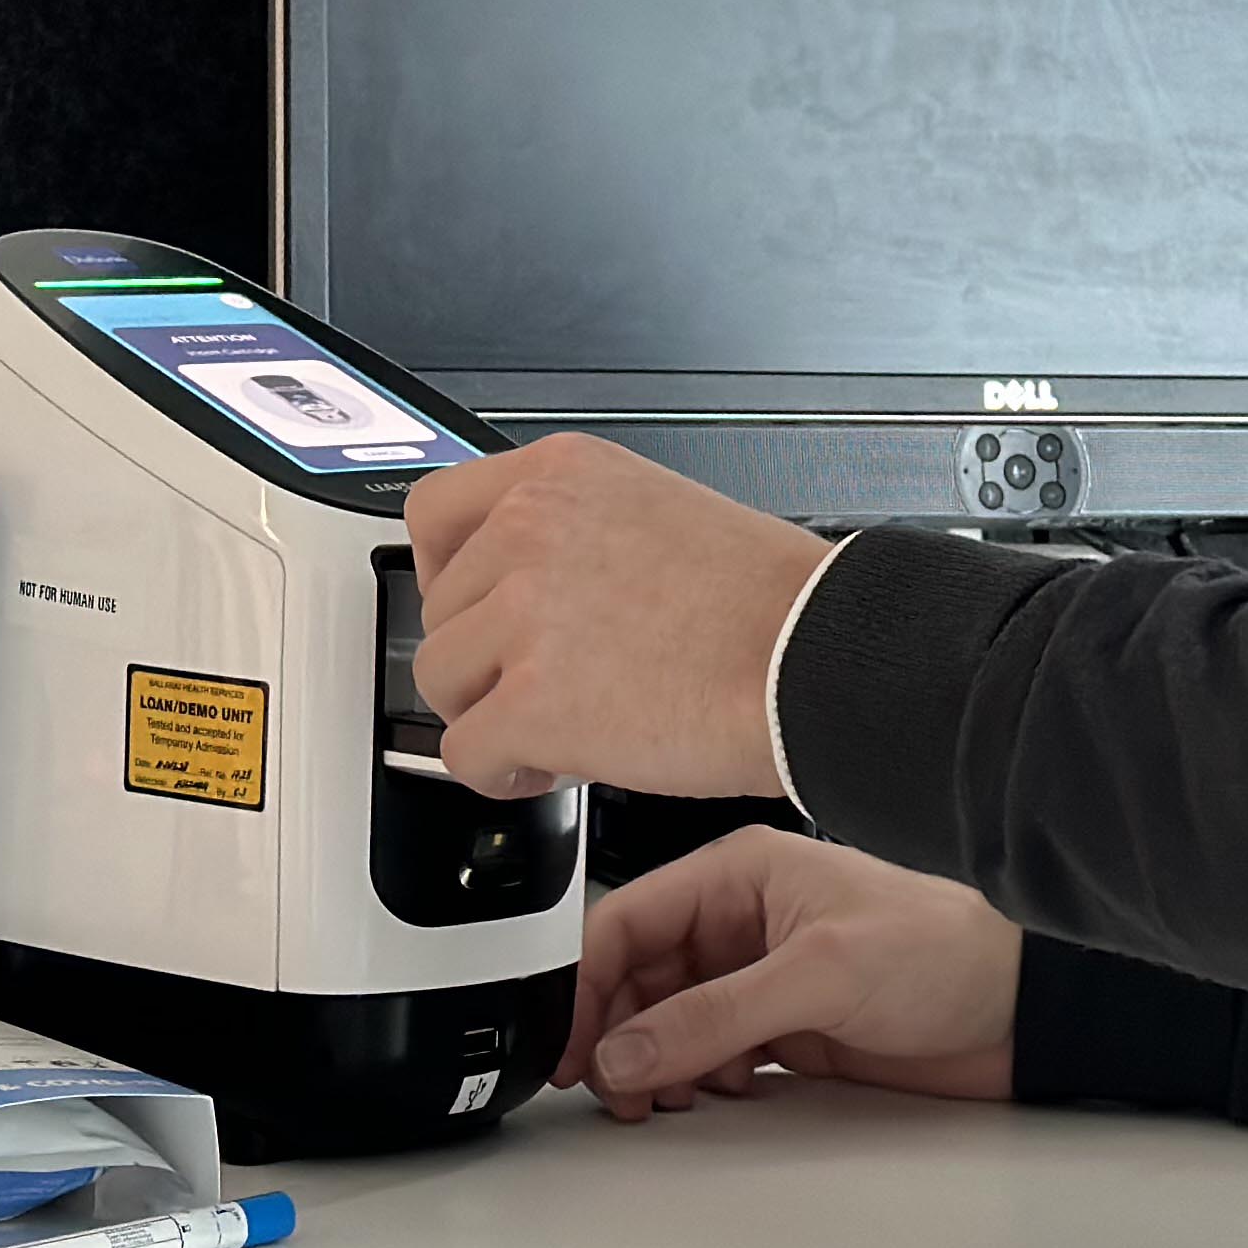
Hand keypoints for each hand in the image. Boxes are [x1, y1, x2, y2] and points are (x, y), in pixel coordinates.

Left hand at [406, 436, 827, 800]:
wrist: (812, 661)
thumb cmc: (767, 602)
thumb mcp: (657, 510)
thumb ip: (576, 530)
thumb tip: (526, 584)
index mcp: (561, 475)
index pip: (435, 511)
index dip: (445, 573)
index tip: (470, 606)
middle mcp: (530, 530)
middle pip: (440, 611)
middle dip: (487, 658)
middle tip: (547, 681)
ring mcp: (524, 615)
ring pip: (443, 682)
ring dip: (492, 713)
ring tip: (559, 725)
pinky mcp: (531, 702)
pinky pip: (464, 754)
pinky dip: (501, 772)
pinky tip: (555, 765)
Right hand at [563, 827, 1021, 1116]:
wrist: (1020, 1009)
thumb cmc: (946, 950)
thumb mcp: (820, 972)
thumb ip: (716, 1014)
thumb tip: (627, 1050)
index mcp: (741, 874)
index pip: (627, 922)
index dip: (586, 986)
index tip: (570, 1048)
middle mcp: (743, 921)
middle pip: (637, 978)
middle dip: (616, 1034)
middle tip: (614, 1088)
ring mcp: (762, 976)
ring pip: (667, 1021)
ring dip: (652, 1062)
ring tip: (660, 1097)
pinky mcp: (785, 1026)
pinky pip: (709, 1054)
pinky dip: (694, 1079)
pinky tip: (712, 1093)